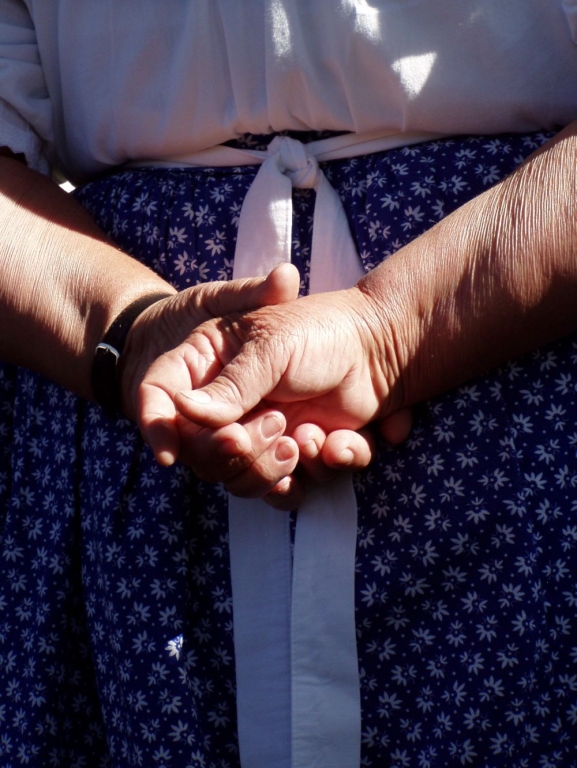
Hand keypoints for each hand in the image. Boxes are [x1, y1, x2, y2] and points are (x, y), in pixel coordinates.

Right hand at [121, 264, 380, 507]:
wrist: (379, 348)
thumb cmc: (317, 332)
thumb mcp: (269, 347)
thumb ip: (230, 383)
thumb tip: (183, 409)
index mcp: (208, 368)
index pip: (162, 403)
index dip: (159, 430)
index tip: (167, 453)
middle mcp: (227, 408)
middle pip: (203, 454)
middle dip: (237, 450)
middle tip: (276, 424)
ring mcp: (258, 434)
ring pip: (241, 479)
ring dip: (273, 468)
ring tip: (308, 437)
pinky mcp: (292, 455)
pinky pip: (287, 488)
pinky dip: (311, 475)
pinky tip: (335, 445)